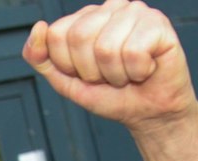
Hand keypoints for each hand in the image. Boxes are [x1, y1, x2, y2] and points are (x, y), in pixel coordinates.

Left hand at [23, 2, 195, 130]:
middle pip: (79, 38)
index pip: (56, 34)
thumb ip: (42, 58)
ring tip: (129, 73)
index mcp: (86, 16)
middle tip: (110, 76)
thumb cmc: (112, 95)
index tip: (88, 74)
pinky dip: (137, 71)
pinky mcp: (158, 23)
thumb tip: (39, 27)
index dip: (69, 65)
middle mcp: (111, 6)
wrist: (149, 113)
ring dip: (116, 74)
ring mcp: (135, 11)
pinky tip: (146, 69)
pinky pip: (133, 51)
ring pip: (106, 48)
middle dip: (92, 71)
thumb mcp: (67, 81)